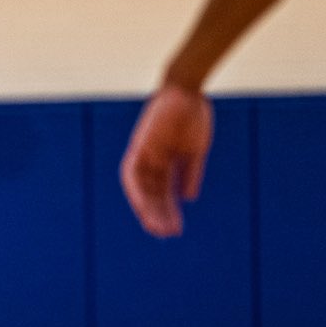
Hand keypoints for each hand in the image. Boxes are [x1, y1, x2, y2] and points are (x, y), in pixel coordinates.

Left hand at [120, 86, 212, 237]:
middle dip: (157, 215)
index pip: (163, 193)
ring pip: (141, 189)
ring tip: (156, 228)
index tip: (174, 229)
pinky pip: (132, 174)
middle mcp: (151, 162)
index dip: (168, 211)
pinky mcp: (138, 147)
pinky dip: (137, 191)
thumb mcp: (194, 151)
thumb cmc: (192, 117)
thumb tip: (188, 198)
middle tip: (164, 235)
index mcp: (165, 163)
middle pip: (151, 194)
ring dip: (147, 208)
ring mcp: (143, 155)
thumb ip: (189, 173)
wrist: (187, 91)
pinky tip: (144, 207)